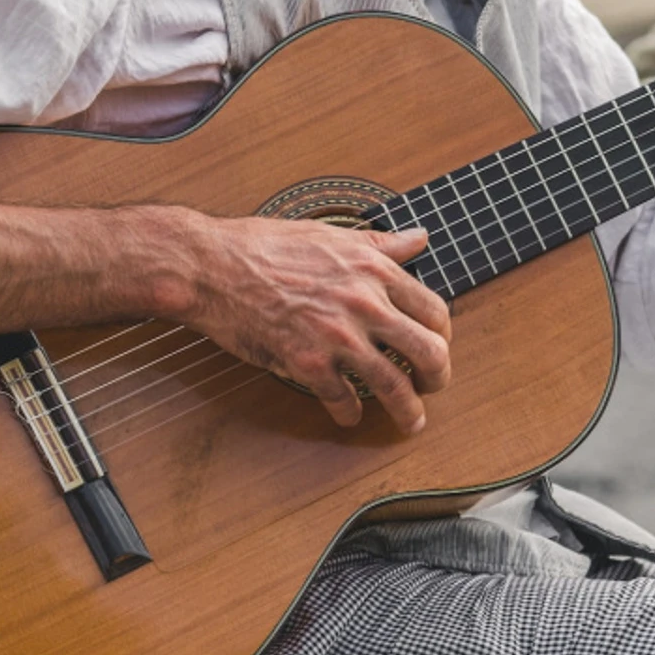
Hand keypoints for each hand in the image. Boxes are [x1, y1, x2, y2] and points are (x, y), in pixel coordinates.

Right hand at [179, 217, 451, 432]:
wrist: (212, 266)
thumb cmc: (263, 245)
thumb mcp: (330, 234)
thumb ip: (380, 243)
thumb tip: (418, 239)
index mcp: (372, 269)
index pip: (433, 309)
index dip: (442, 334)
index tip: (436, 344)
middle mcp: (363, 303)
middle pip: (428, 352)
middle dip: (438, 377)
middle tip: (432, 387)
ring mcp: (337, 336)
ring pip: (394, 386)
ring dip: (408, 411)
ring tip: (411, 421)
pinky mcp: (307, 363)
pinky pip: (344, 400)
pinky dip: (350, 413)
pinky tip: (350, 415)